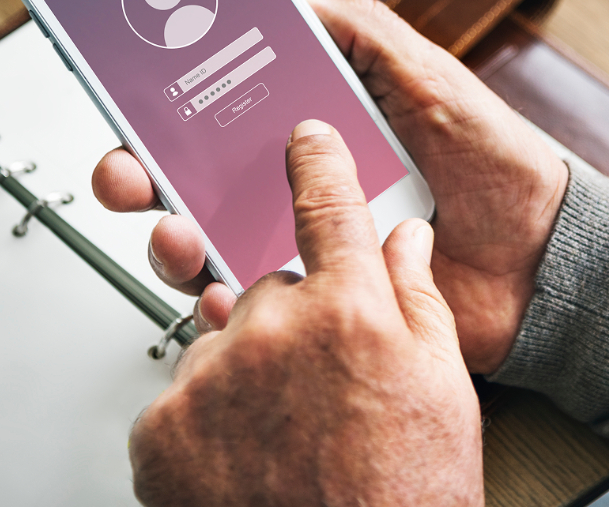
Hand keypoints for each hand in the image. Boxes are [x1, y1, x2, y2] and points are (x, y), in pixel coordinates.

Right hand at [93, 0, 568, 373]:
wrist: (539, 256)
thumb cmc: (492, 162)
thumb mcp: (426, 74)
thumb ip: (361, 33)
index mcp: (309, 128)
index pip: (217, 111)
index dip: (167, 103)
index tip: (132, 93)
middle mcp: (292, 184)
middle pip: (191, 178)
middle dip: (141, 172)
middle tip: (128, 170)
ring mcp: (299, 242)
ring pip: (205, 242)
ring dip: (172, 238)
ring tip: (179, 234)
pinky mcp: (317, 298)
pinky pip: (251, 303)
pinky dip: (223, 302)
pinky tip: (222, 293)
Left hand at [128, 121, 483, 506]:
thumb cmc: (405, 497)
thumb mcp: (444, 390)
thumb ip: (418, 296)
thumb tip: (406, 236)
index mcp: (351, 310)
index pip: (329, 204)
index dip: (318, 163)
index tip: (305, 138)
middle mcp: (274, 329)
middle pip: (270, 285)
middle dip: (290, 319)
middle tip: (318, 382)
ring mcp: (213, 375)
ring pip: (226, 338)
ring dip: (249, 368)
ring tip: (286, 431)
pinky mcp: (164, 425)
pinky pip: (186, 388)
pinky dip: (210, 411)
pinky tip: (248, 454)